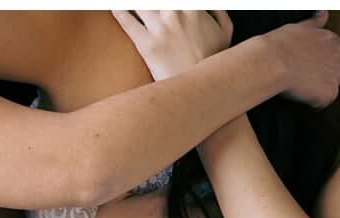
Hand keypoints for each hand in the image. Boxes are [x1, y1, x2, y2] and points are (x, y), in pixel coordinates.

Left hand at [113, 9, 230, 83]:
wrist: (200, 86)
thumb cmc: (213, 58)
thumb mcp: (225, 29)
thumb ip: (216, 9)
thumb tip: (207, 3)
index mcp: (194, 7)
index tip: (166, 2)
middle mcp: (176, 13)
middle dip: (148, 0)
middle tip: (146, 4)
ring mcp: (160, 29)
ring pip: (140, 4)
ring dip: (133, 2)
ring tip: (122, 1)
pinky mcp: (147, 45)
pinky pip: (128, 23)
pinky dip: (120, 11)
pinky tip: (114, 7)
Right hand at [267, 13, 339, 107]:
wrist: (271, 62)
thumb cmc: (281, 45)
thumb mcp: (300, 28)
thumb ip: (315, 24)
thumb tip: (323, 14)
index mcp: (334, 41)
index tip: (329, 65)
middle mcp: (339, 58)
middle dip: (333, 76)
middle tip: (314, 81)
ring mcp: (336, 76)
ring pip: (334, 86)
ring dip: (321, 89)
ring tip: (302, 89)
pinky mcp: (328, 93)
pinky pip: (323, 102)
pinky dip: (312, 103)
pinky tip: (299, 97)